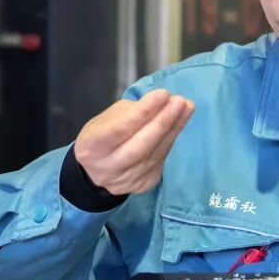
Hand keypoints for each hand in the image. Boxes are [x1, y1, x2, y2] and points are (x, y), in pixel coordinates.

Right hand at [74, 89, 194, 195]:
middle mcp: (107, 167)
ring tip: (186, 107)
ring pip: (155, 153)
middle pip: (140, 146)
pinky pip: (161, 160)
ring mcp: (126, 180)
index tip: (163, 94)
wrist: (97, 171)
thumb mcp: (108, 119)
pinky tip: (179, 124)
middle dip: (163, 122)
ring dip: (173, 129)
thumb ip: (133, 112)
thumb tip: (164, 103)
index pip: (120, 129)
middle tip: (180, 102)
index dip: (143, 112)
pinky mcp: (142, 185)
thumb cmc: (104, 135)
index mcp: (91, 146)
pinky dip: (171, 140)